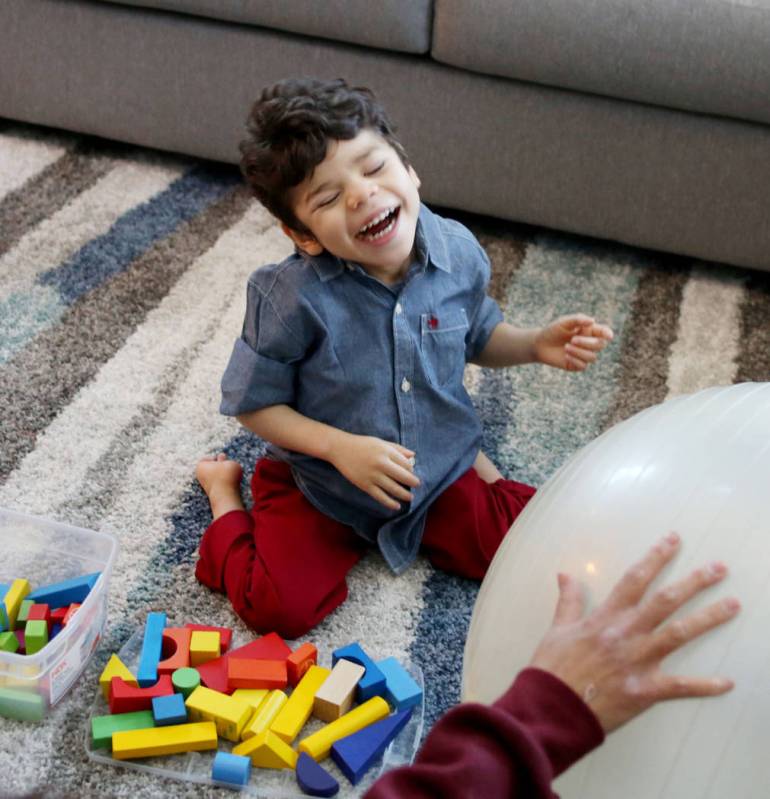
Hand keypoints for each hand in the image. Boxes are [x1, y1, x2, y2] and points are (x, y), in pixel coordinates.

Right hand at [328, 433, 419, 510]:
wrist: (340, 449)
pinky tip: (396, 506)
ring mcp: (373, 475)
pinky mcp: (365, 485)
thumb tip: (413, 456)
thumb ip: (397, 449)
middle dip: (413, 482)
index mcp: (386, 452)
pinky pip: (380, 496)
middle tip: (417, 485)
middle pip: (403, 476)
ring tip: (410, 498)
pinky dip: (389, 503)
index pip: (406, 464)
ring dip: (404, 494)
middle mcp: (381, 464)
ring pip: (393, 488)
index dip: (411, 469)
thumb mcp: (381, 442)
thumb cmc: (362, 444)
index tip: (412, 472)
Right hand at [529, 532, 738, 732]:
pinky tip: (727, 682)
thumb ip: (568, 601)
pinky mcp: (645, 690)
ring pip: (679, 633)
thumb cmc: (553, 668)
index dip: (656, 557)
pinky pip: (680, 686)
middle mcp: (626, 633)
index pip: (635, 579)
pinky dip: (704, 685)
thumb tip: (565, 574)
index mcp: (605, 617)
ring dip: (708, 618)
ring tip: (732, 605)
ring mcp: (638, 660)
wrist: (553, 707)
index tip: (673, 540)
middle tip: (719, 568)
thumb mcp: (557, 629)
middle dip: (694, 582)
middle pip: (665, 600)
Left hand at [533, 314, 612, 370]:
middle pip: (600, 345)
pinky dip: (575, 359)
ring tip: (566, 347)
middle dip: (588, 343)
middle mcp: (589, 343)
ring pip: (592, 357)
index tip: (608, 336)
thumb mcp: (564, 322)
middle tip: (573, 340)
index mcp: (589, 331)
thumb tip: (593, 321)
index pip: (603, 332)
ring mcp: (584, 355)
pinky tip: (566, 355)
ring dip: (579, 352)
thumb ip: (578, 320)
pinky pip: (583, 365)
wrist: (539, 344)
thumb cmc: (553, 331)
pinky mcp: (577, 365)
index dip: (607, 334)